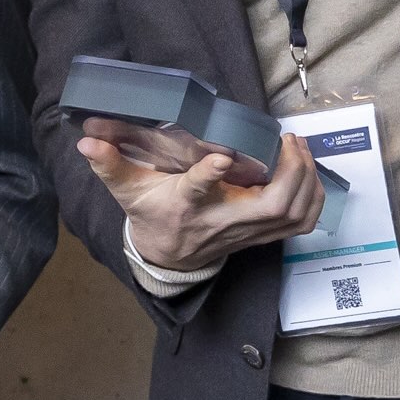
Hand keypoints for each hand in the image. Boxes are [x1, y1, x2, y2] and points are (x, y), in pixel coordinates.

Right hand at [81, 128, 324, 275]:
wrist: (167, 259)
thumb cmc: (151, 215)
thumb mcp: (126, 191)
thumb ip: (109, 164)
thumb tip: (86, 140)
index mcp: (186, 206)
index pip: (198, 193)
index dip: (210, 175)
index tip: (221, 154)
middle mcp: (222, 221)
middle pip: (269, 206)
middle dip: (289, 172)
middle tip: (287, 140)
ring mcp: (246, 231)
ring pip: (292, 214)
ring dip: (306, 181)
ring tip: (300, 150)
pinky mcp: (262, 235)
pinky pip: (300, 222)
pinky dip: (313, 197)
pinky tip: (309, 171)